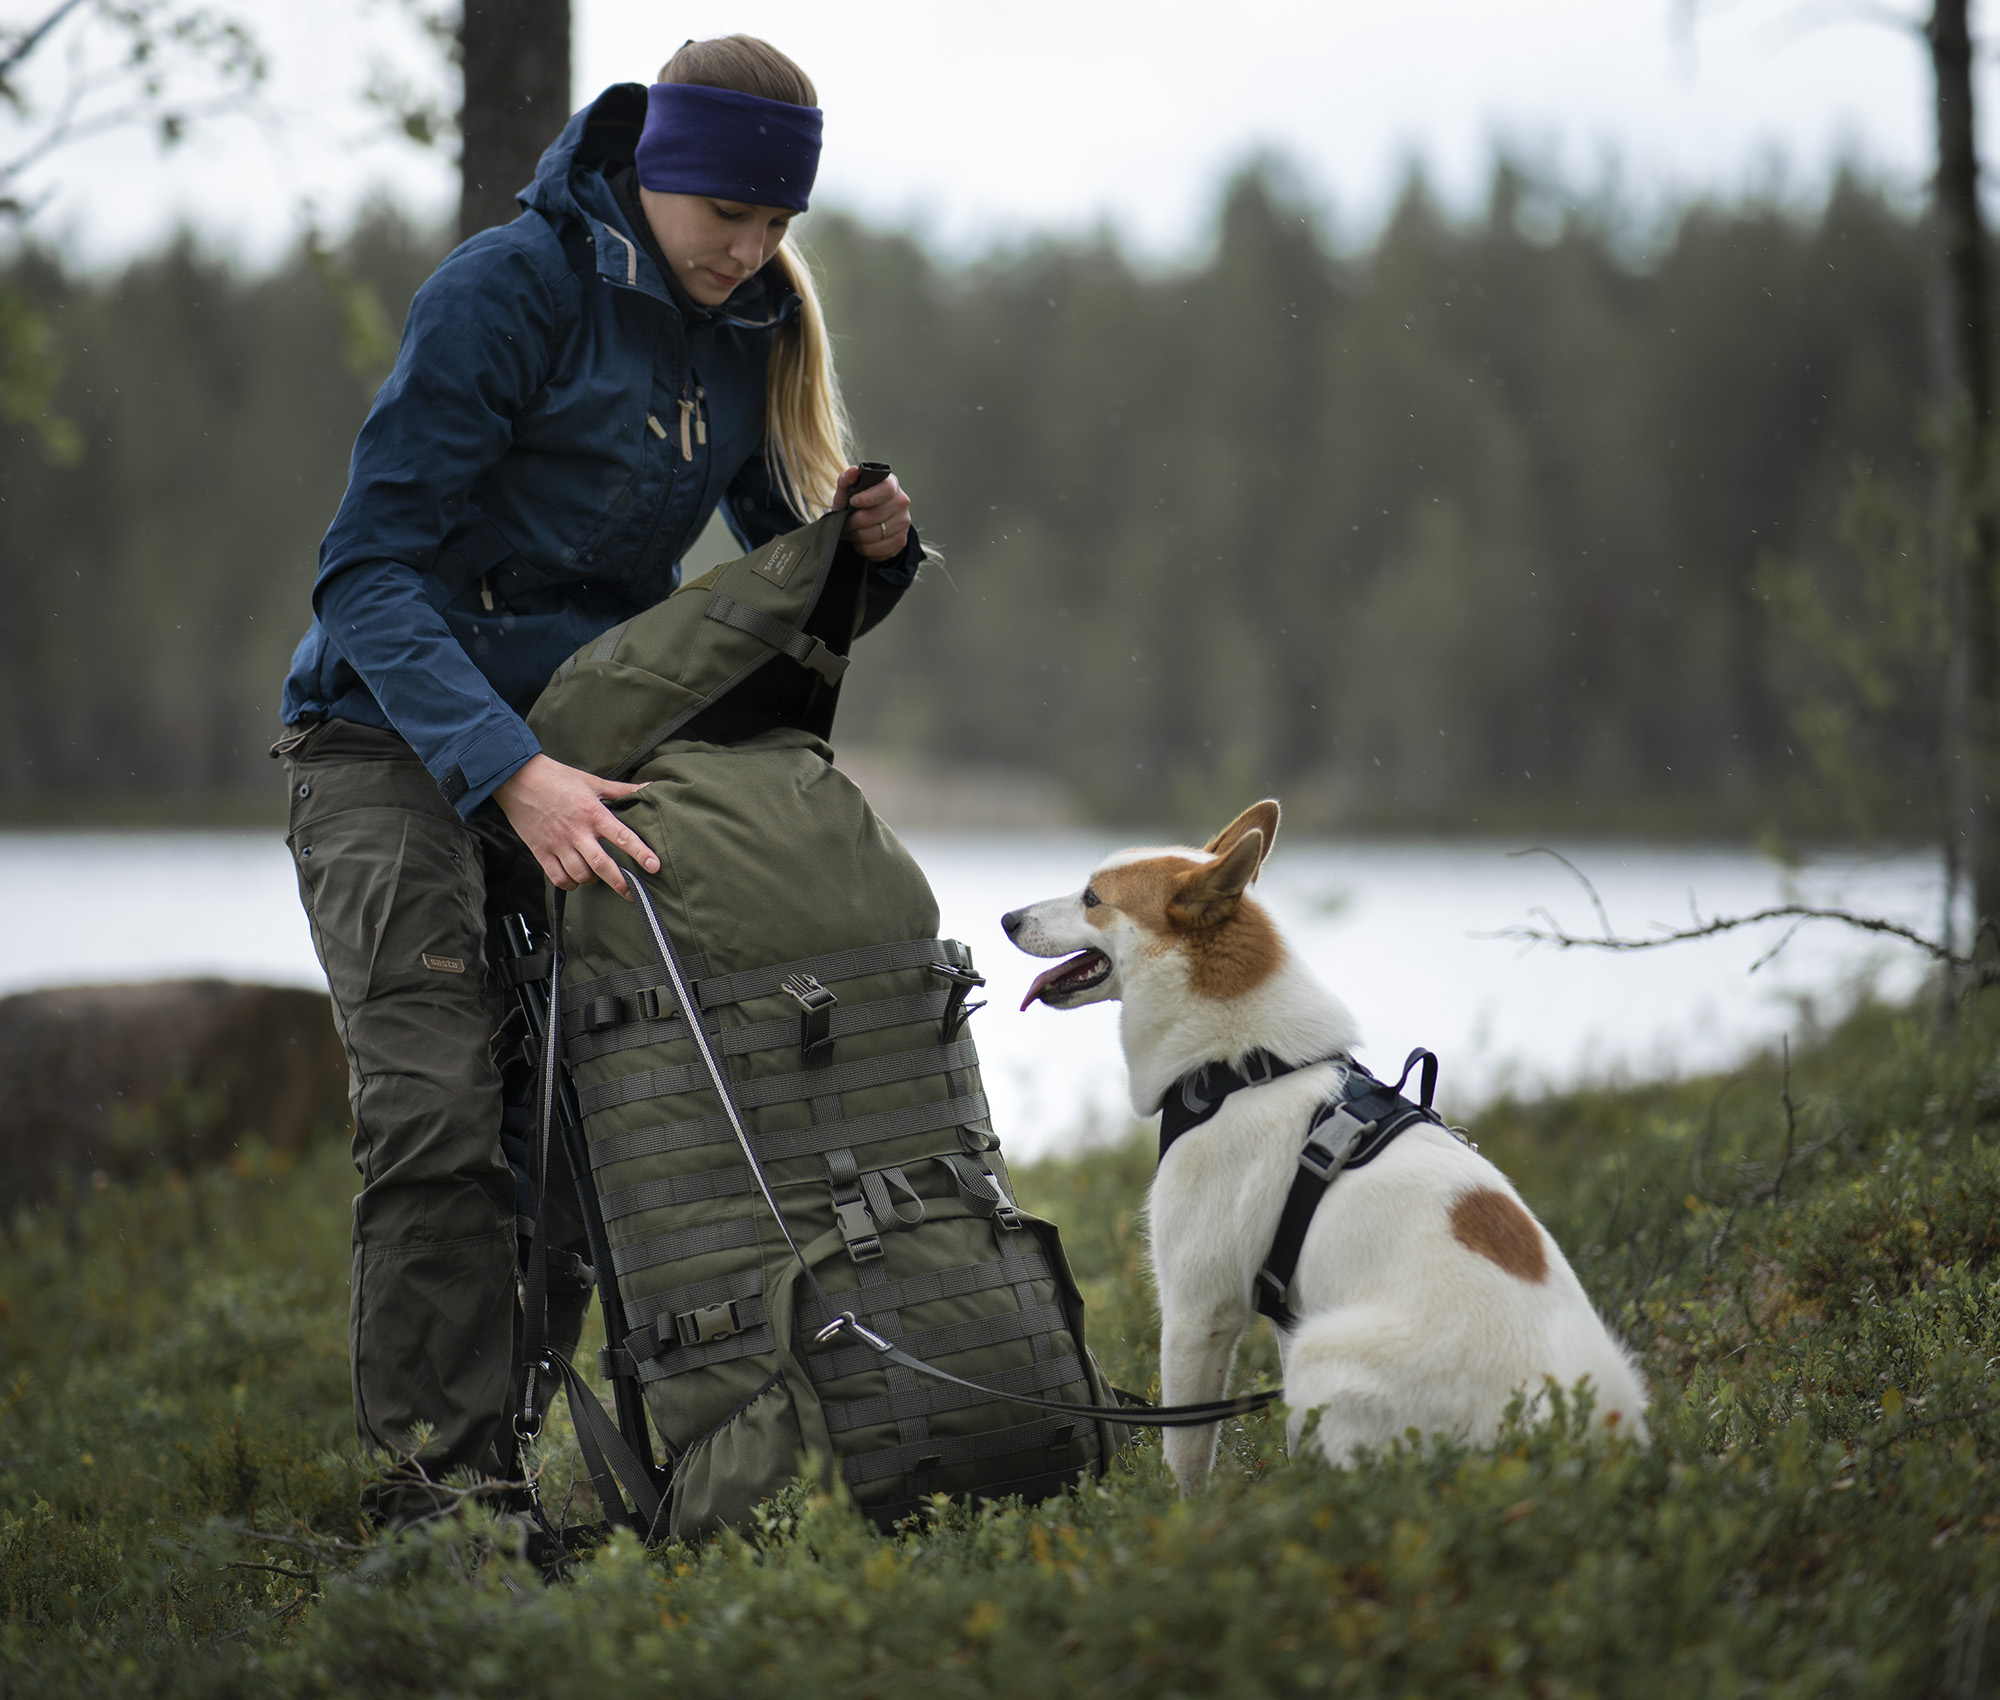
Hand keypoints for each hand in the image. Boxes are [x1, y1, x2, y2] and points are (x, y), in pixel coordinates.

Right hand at [494, 753, 660, 898]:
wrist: (517, 778)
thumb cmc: (558, 778)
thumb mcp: (593, 781)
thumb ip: (622, 790)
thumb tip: (650, 786)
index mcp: (592, 812)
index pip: (622, 835)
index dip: (640, 852)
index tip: (655, 866)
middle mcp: (576, 831)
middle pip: (602, 864)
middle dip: (620, 883)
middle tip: (633, 893)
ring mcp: (557, 843)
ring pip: (580, 875)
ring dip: (594, 881)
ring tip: (600, 877)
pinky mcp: (540, 851)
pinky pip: (558, 878)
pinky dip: (570, 884)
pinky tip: (576, 879)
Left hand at [835, 465, 912, 560]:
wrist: (867, 524)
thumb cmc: (856, 505)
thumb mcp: (847, 492)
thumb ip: (846, 480)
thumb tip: (853, 471)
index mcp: (891, 485)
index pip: (886, 489)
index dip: (869, 497)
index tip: (854, 502)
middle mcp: (901, 502)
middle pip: (877, 515)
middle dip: (855, 522)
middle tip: (845, 524)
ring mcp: (904, 522)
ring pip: (876, 534)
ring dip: (857, 536)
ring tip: (850, 533)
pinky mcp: (902, 540)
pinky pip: (878, 549)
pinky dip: (864, 548)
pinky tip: (860, 542)